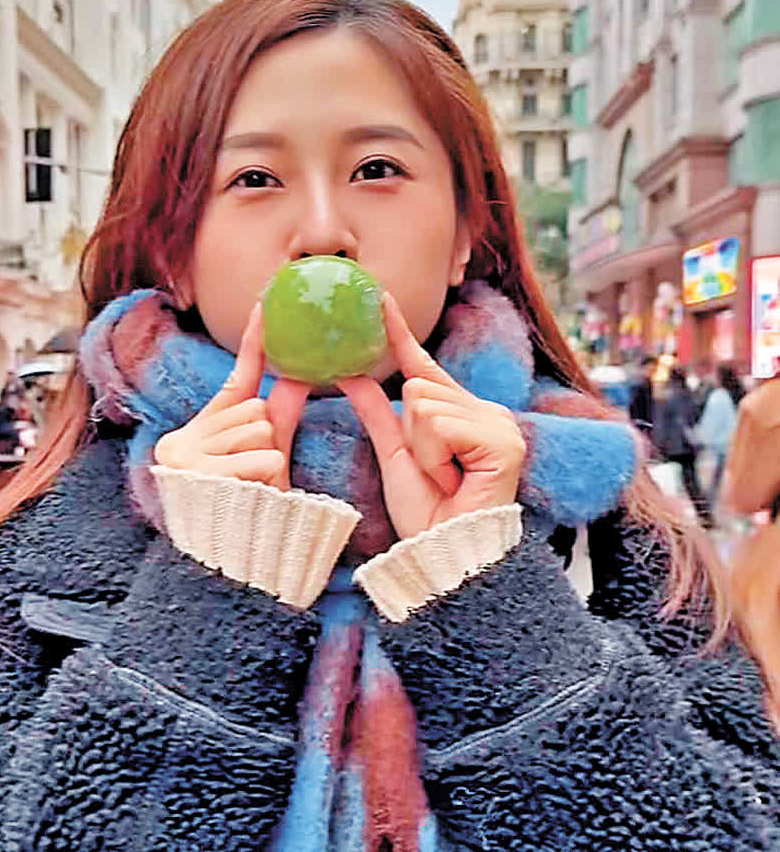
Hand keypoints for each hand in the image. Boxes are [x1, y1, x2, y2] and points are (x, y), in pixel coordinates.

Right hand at [154, 303, 309, 489]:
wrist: (233, 561)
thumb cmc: (249, 506)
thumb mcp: (262, 456)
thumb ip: (277, 415)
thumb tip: (299, 376)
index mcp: (200, 431)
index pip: (236, 379)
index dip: (254, 342)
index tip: (264, 304)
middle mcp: (185, 441)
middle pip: (256, 408)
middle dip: (266, 438)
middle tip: (251, 473)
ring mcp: (188, 458)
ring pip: (261, 428)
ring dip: (267, 458)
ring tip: (248, 484)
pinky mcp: (202, 476)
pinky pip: (264, 456)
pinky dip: (266, 472)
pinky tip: (250, 490)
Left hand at [338, 292, 525, 539]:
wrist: (444, 553)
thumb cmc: (425, 513)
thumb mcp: (394, 453)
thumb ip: (377, 411)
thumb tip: (350, 372)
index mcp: (464, 412)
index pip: (424, 367)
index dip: (400, 334)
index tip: (380, 298)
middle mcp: (487, 412)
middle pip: (419, 387)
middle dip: (411, 435)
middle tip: (433, 472)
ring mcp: (500, 424)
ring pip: (425, 405)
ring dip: (422, 450)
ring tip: (443, 479)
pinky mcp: (502, 440)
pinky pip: (440, 424)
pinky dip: (435, 456)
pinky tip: (453, 479)